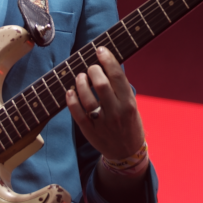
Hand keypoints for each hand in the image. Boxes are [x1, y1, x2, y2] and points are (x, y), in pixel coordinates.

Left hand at [66, 46, 145, 160]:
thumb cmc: (129, 123)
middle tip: (91, 67)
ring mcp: (102, 122)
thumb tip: (107, 64)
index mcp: (129, 103)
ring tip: (80, 77)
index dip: (108, 60)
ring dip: (80, 82)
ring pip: (87, 98)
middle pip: (101, 84)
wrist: (126, 153)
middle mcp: (116, 112)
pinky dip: (71, 100)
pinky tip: (70, 91)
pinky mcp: (89, 130)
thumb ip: (121, 88)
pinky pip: (77, 113)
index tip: (100, 50)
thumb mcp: (132, 105)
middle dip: (93, 70)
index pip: (117, 76)